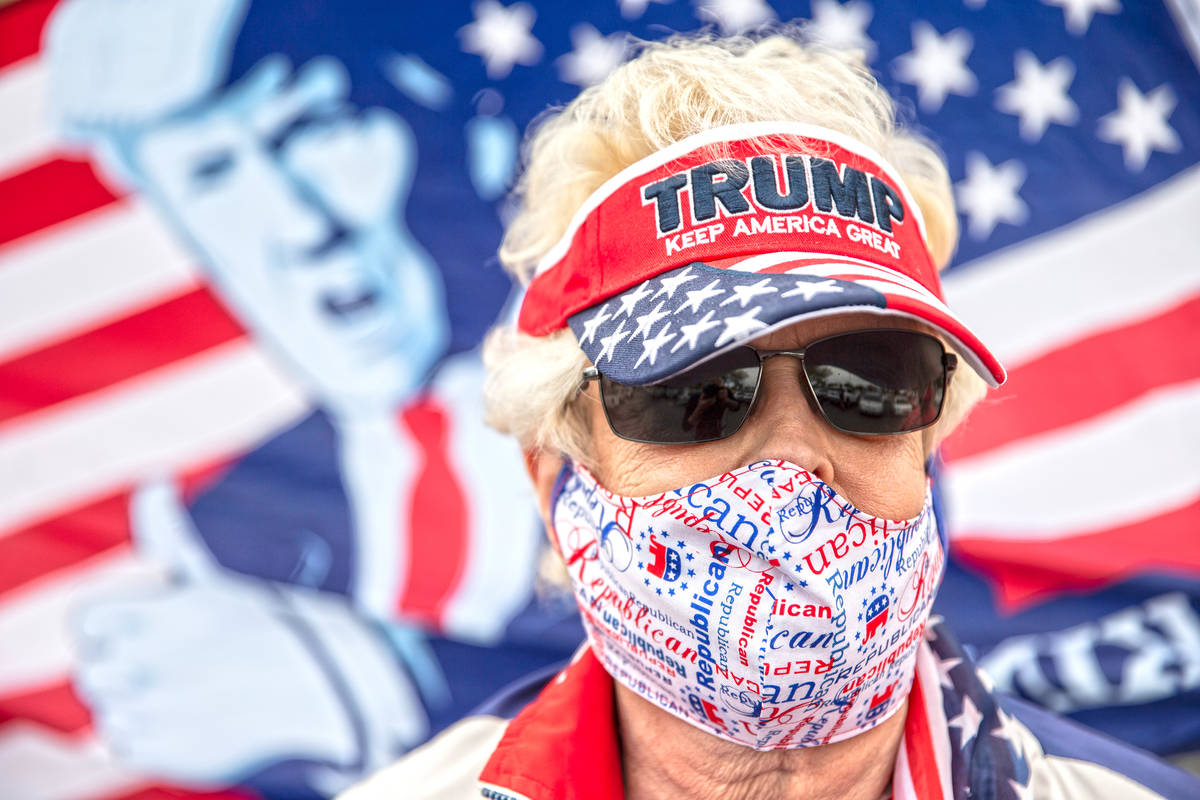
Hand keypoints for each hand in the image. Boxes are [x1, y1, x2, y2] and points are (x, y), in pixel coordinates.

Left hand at [71, 479, 428, 789]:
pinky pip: (123, 744)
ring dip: (138, 706)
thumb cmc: (262, 630)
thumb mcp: (213, 580)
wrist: (325, 692)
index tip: (135, 637)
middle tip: (175, 669)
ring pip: (107, 711)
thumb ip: (168, 534)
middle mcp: (161, 657)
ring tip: (187, 695)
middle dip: (124, 673)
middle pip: (90, 673)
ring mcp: (164, 706)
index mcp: (170, 609)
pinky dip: (149, 738)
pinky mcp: (170, 749)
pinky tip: (190, 720)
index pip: (83, 621)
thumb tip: (153, 480)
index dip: (102, 632)